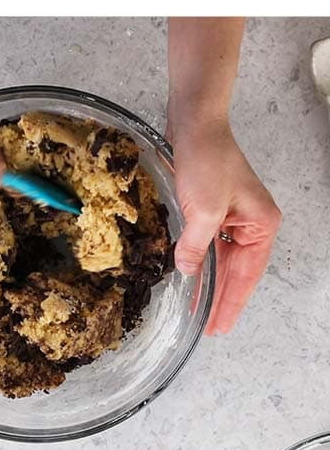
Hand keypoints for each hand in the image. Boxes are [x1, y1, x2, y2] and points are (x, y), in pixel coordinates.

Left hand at [169, 117, 280, 334]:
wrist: (194, 123)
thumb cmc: (207, 159)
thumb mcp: (202, 210)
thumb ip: (196, 245)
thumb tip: (188, 272)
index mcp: (261, 226)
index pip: (246, 276)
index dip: (231, 302)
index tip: (219, 327)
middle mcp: (251, 223)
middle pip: (235, 269)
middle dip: (219, 296)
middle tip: (206, 326)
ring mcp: (232, 214)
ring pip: (220, 256)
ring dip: (207, 279)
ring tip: (194, 307)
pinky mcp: (212, 205)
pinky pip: (208, 241)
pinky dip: (199, 257)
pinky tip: (188, 272)